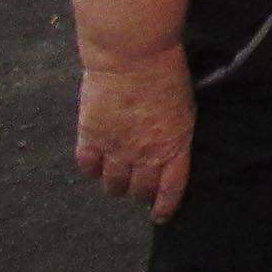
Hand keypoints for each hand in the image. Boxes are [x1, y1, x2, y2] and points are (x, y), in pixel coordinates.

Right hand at [74, 45, 195, 222]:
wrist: (133, 55)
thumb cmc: (166, 72)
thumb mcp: (184, 105)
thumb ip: (174, 131)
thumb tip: (169, 144)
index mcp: (174, 145)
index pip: (170, 188)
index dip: (164, 206)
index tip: (160, 216)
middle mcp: (145, 154)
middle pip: (139, 190)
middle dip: (140, 194)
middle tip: (138, 192)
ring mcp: (116, 149)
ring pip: (112, 184)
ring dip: (115, 186)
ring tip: (116, 182)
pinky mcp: (91, 136)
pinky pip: (88, 165)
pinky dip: (91, 169)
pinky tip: (95, 165)